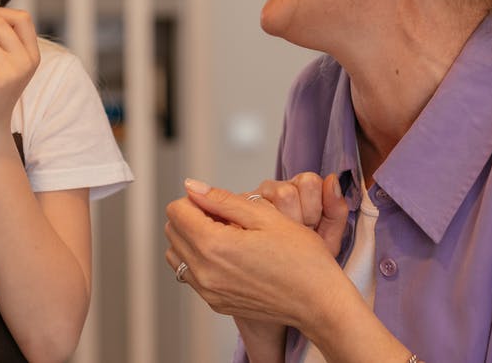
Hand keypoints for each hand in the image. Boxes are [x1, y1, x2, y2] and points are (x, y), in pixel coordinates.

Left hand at [164, 180, 347, 328]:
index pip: (176, 211)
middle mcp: (205, 272)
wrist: (319, 302)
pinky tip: (231, 255)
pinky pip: (191, 275)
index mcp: (214, 246)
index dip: (196, 199)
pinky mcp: (217, 304)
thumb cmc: (302, 258)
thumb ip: (222, 199)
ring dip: (193, 239)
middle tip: (226, 217)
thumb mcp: (265, 216)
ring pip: (177, 255)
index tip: (220, 203)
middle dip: (192, 216)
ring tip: (227, 235)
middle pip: (172, 231)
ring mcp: (209, 292)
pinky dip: (201, 260)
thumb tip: (191, 187)